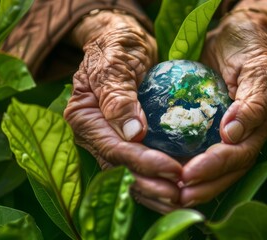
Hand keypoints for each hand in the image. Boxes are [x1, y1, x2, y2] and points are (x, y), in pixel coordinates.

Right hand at [63, 11, 181, 212]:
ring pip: (129, 174)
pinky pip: (139, 165)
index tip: (173, 170)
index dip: (143, 163)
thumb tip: (133, 133)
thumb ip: (118, 96)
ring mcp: (109, 139)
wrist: (122, 40)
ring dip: (155, 190)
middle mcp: (94, 135)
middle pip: (121, 169)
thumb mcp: (115, 63)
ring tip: (182, 198)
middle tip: (181, 194)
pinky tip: (178, 187)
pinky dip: (157, 178)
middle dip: (151, 184)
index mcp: (84, 117)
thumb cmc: (116, 45)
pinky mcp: (126, 140)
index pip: (114, 149)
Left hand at [180, 9, 266, 206]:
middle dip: (204, 184)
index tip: (188, 174)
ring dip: (197, 184)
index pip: (242, 154)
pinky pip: (204, 151)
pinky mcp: (215, 127)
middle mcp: (250, 133)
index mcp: (264, 122)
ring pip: (219, 168)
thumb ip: (253, 99)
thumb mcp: (257, 64)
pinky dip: (189, 165)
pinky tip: (168, 174)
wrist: (237, 33)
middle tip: (176, 194)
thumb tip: (234, 134)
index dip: (216, 167)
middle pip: (231, 169)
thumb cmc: (250, 43)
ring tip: (170, 194)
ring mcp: (233, 132)